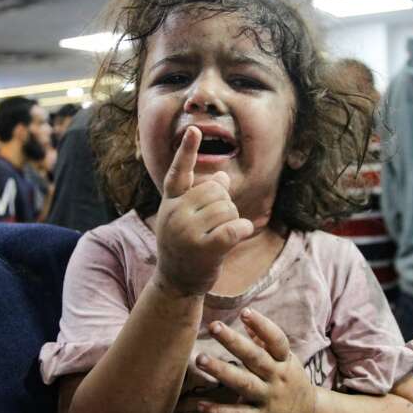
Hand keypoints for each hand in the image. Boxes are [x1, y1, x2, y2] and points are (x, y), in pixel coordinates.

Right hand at [153, 127, 253, 295]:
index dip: (187, 151)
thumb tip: (222, 177)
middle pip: (217, 191)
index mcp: (170, 202)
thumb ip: (202, 196)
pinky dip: (242, 229)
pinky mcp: (203, 249)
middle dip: (226, 204)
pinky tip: (240, 234)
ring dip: (233, 220)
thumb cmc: (186, 247)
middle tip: (218, 223)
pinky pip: (233, 228)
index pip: (178, 173)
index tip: (194, 130)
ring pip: (228, 209)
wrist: (177, 283)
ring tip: (222, 235)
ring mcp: (186, 232)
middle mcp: (174, 214)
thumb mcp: (188, 218)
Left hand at [195, 309, 316, 412]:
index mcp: (284, 361)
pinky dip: (220, 412)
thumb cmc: (291, 381)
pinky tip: (201, 405)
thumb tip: (246, 315)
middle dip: (234, 341)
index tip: (245, 312)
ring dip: (222, 371)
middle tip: (214, 326)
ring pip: (244, 384)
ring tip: (201, 359)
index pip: (276, 340)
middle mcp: (277, 378)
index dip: (262, 325)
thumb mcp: (285, 359)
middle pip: (255, 357)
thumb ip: (265, 340)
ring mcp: (269, 399)